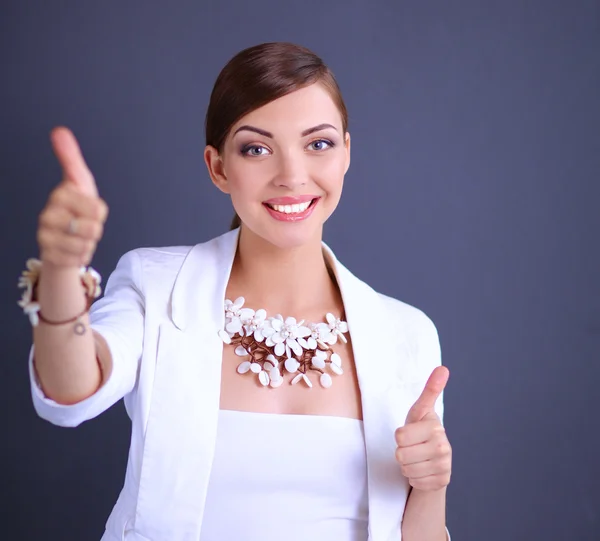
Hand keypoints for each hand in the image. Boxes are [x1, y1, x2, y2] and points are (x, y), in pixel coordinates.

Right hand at [37, 127, 108, 267]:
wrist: (62, 238)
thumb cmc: (76, 208)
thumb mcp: (80, 182)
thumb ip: (71, 158)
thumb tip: (59, 131)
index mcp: (60, 195)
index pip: (98, 209)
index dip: (100, 212)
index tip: (89, 208)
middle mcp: (48, 215)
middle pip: (93, 228)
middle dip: (95, 230)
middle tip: (83, 224)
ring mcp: (46, 236)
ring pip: (86, 245)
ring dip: (88, 243)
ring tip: (78, 237)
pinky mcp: (49, 256)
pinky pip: (78, 259)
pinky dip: (81, 256)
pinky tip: (73, 249)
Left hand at [394, 366, 451, 491]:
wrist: (433, 459)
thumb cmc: (421, 430)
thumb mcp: (420, 410)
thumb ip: (430, 390)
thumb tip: (443, 368)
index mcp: (436, 427)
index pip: (399, 436)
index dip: (400, 436)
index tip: (411, 433)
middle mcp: (444, 447)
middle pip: (401, 455)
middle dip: (402, 451)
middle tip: (413, 446)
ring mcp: (444, 467)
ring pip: (406, 469)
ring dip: (407, 465)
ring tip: (417, 457)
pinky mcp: (441, 482)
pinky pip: (413, 481)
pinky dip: (414, 477)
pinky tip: (422, 469)